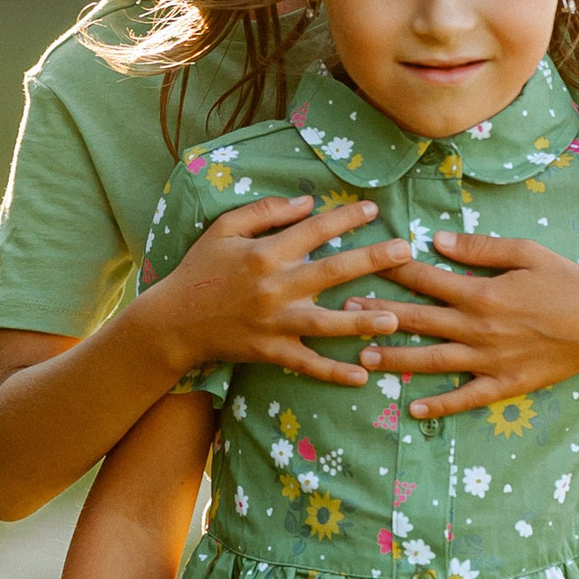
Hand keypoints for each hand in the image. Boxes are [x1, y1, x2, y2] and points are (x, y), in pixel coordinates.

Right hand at [140, 197, 421, 389]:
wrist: (172, 321)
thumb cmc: (200, 270)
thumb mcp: (223, 229)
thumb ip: (265, 212)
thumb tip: (308, 202)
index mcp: (264, 254)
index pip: (313, 231)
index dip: (344, 218)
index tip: (373, 210)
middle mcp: (273, 288)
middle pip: (330, 272)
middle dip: (371, 260)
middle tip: (406, 252)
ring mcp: (273, 323)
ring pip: (324, 323)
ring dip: (360, 321)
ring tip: (394, 319)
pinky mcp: (269, 351)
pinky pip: (306, 363)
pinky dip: (333, 372)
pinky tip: (362, 376)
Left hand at [339, 234, 578, 417]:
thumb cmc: (568, 281)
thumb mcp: (526, 252)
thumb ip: (478, 248)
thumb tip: (434, 240)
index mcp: (481, 293)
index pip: (426, 280)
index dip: (393, 272)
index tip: (364, 266)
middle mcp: (478, 328)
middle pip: (418, 321)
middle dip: (379, 316)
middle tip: (345, 314)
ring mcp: (489, 360)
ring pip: (432, 360)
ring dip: (395, 359)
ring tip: (362, 358)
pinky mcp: (504, 384)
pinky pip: (466, 397)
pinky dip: (440, 404)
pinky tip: (413, 407)